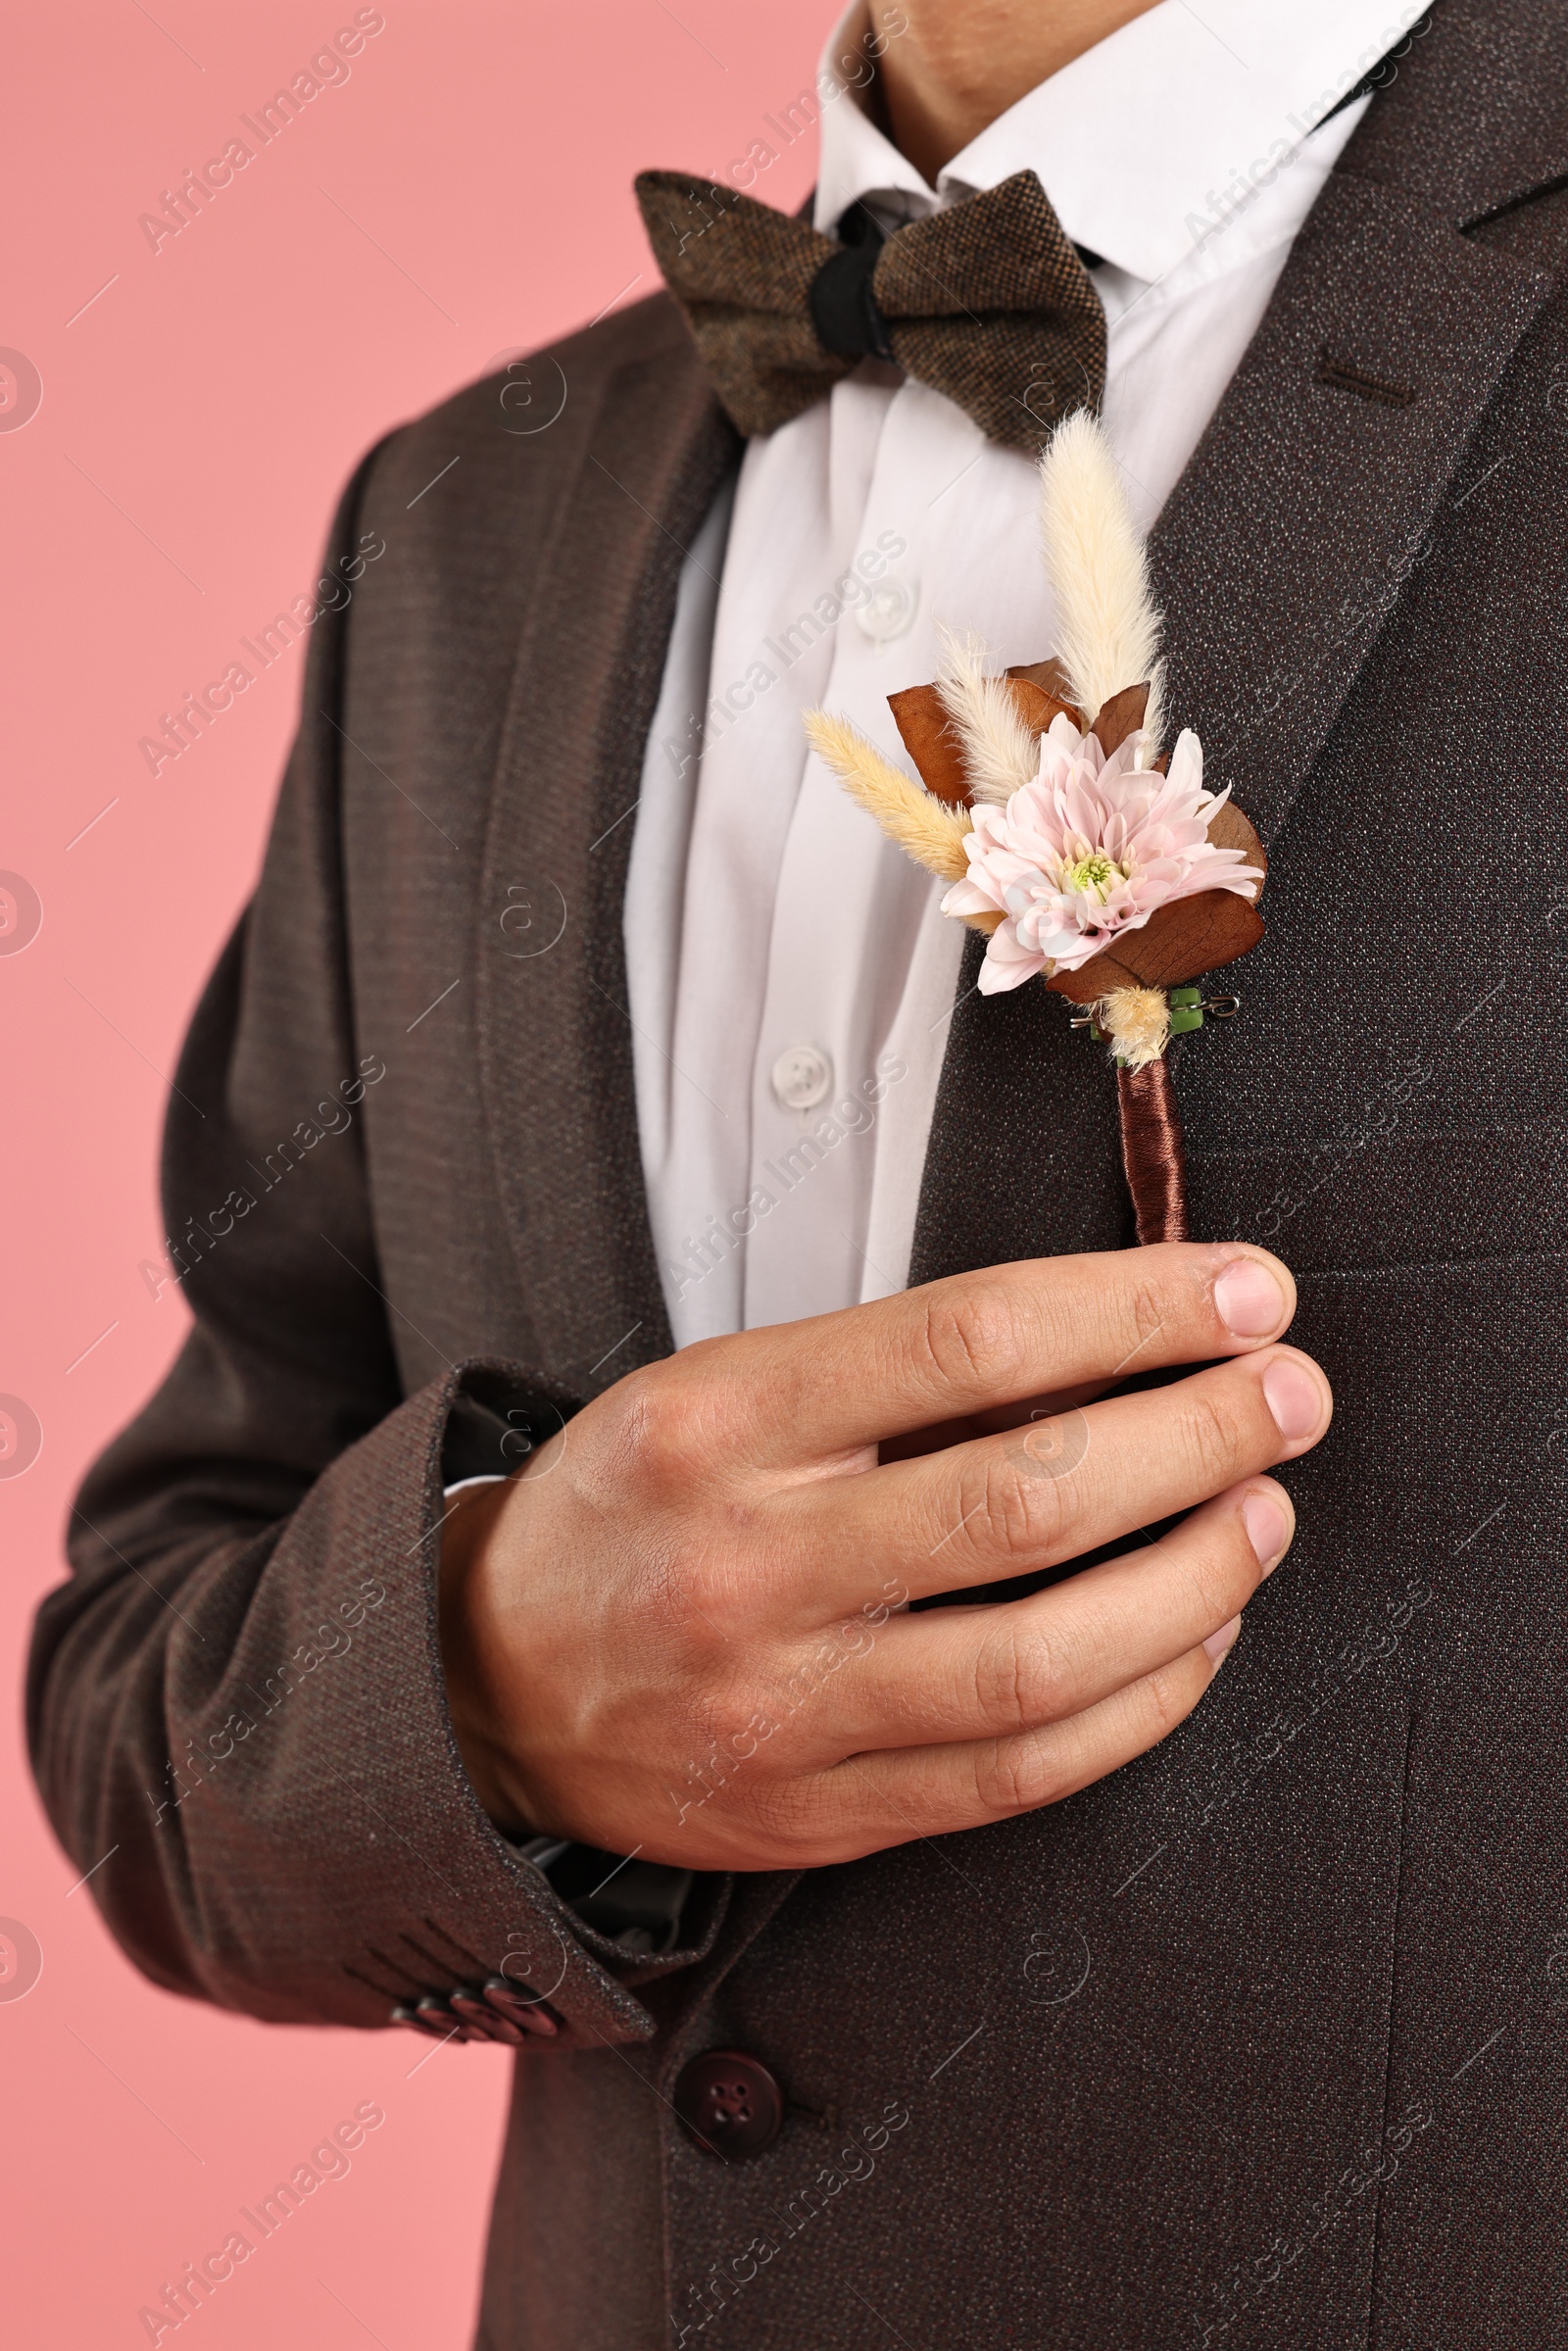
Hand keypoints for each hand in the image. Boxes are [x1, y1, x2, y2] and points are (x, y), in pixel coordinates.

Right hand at [438, 1243, 1329, 1868]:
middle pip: (1027, 1495)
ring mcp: (782, 1708)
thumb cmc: (632, 1509)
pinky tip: (1196, 1636)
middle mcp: (748, 1565)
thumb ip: (888, 1371)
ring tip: (1263, 1513)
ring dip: (1196, 1578)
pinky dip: (1140, 1702)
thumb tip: (1111, 1338)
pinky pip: (1021, 1772)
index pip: (967, 1341)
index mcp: (717, 1423)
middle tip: (1288, 1392)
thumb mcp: (716, 1389)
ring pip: (1043, 1656)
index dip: (1133, 1306)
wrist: (483, 1688)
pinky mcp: (819, 1817)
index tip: (1238, 1286)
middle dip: (1198, 1430)